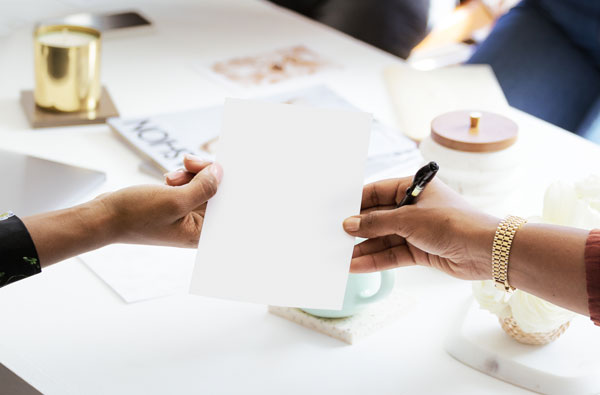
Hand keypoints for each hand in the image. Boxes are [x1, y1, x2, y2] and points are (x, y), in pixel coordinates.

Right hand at [98, 155, 221, 246]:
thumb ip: (203, 188)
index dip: (228, 185)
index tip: (226, 167)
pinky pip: (190, 185)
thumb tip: (219, 173)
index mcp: (202, 233)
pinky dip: (182, 177)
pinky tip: (167, 179)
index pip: (227, 206)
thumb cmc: (135, 216)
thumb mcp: (175, 200)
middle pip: (217, 192)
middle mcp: (197, 226)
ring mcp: (186, 215)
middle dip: (204, 174)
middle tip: (188, 163)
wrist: (104, 216)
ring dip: (190, 174)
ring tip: (169, 177)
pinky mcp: (176, 205)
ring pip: (203, 185)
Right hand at [342, 177, 498, 279]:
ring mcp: (417, 230)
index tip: (337, 212)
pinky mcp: (421, 250)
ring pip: (383, 239)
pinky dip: (376, 260)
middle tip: (334, 237)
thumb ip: (376, 222)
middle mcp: (414, 207)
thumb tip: (349, 224)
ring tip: (340, 257)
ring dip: (364, 248)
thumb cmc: (452, 222)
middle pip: (378, 217)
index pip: (377, 191)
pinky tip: (357, 265)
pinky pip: (393, 254)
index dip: (356, 202)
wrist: (485, 250)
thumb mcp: (408, 218)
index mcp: (414, 188)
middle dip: (358, 229)